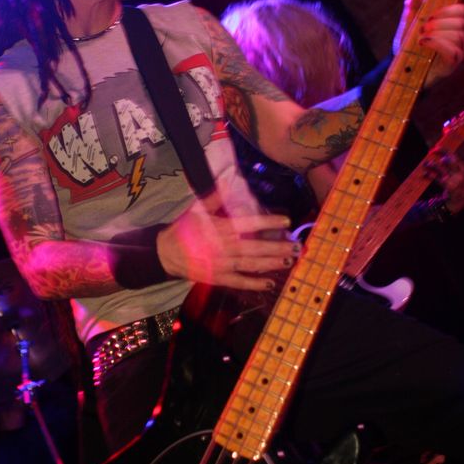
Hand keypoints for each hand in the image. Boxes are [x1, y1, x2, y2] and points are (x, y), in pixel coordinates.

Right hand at [157, 200, 298, 290]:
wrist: (166, 254)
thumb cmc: (184, 229)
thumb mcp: (197, 209)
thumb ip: (215, 197)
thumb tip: (226, 180)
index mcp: (222, 228)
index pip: (250, 224)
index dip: (269, 222)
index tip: (286, 221)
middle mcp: (225, 247)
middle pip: (256, 247)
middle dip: (278, 247)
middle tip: (297, 246)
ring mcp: (223, 264)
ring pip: (252, 265)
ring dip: (272, 263)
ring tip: (289, 260)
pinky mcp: (219, 278)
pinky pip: (240, 282)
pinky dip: (255, 283)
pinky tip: (270, 283)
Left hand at [393, 0, 463, 85]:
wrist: (402, 69)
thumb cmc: (409, 46)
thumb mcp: (408, 25)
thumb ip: (412, 9)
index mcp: (453, 25)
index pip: (463, 11)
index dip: (449, 9)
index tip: (431, 14)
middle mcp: (460, 39)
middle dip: (441, 23)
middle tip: (422, 28)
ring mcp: (458, 53)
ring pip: (460, 36)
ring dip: (438, 33)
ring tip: (421, 37)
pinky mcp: (451, 66)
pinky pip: (454, 52)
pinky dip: (438, 44)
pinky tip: (423, 43)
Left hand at [424, 150, 463, 213]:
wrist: (460, 201)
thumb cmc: (456, 185)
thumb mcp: (456, 176)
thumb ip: (451, 167)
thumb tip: (442, 156)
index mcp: (462, 171)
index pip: (456, 158)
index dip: (448, 152)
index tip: (438, 147)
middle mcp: (460, 175)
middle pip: (452, 162)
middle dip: (443, 155)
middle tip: (433, 150)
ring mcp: (455, 181)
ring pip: (443, 170)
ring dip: (433, 166)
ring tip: (426, 163)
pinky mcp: (449, 187)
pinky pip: (438, 180)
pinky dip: (431, 176)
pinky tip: (425, 173)